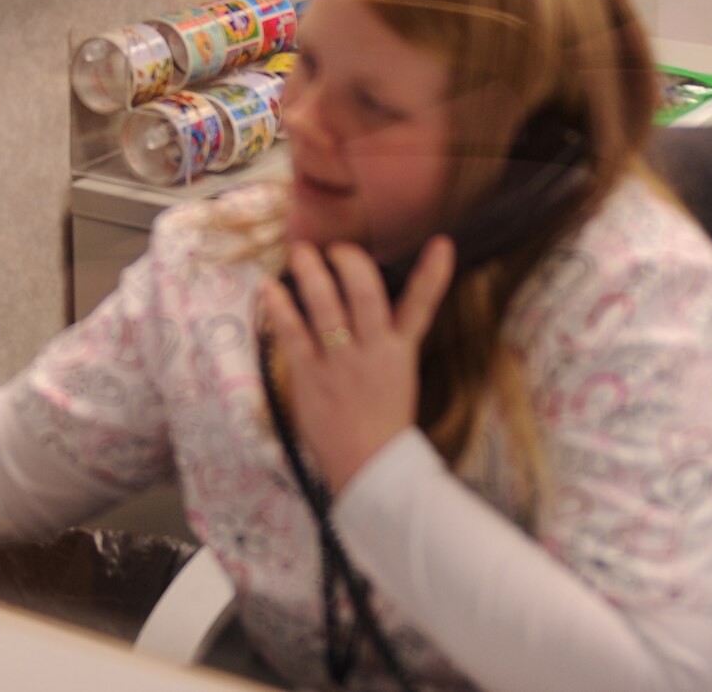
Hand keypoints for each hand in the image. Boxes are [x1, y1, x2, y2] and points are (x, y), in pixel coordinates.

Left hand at [260, 238, 455, 493]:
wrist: (369, 469)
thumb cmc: (381, 420)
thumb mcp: (397, 374)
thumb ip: (385, 338)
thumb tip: (363, 300)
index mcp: (400, 351)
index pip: (421, 307)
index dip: (433, 275)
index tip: (441, 243)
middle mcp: (373, 351)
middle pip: (367, 295)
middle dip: (351, 262)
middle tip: (336, 247)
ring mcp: (341, 363)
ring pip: (327, 307)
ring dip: (311, 273)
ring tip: (301, 251)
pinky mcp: (311, 376)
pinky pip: (293, 334)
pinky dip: (281, 307)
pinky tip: (271, 286)